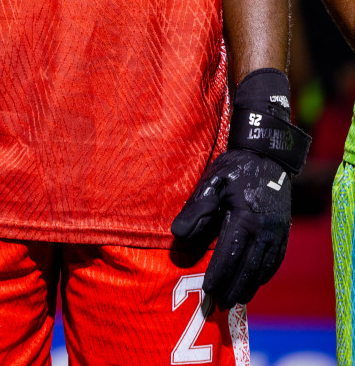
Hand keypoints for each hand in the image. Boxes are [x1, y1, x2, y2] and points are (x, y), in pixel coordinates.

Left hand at [171, 148, 291, 308]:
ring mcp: (278, 232)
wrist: (269, 157)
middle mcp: (264, 230)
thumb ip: (196, 210)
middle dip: (234, 287)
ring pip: (264, 267)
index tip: (209, 291)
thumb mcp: (211, 183)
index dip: (220, 275)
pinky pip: (276, 259)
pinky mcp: (284, 231)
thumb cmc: (235, 169)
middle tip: (221, 304)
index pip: (230, 254)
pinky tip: (256, 282)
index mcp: (245, 218)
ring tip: (236, 300)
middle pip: (249, 267)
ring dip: (250, 286)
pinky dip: (265, 274)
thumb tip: (178, 235)